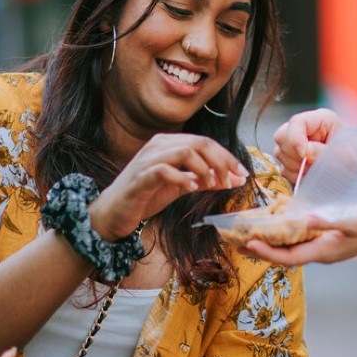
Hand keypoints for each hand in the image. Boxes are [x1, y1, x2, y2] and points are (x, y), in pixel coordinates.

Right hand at [90, 134, 249, 240]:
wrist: (113, 213)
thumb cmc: (146, 196)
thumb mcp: (181, 186)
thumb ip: (205, 180)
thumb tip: (235, 179)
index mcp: (169, 144)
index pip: (205, 142)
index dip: (227, 157)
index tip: (243, 173)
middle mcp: (159, 145)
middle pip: (199, 142)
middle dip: (222, 160)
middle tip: (233, 179)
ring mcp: (148, 159)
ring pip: (185, 151)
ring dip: (205, 168)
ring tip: (212, 184)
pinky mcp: (140, 177)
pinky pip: (165, 170)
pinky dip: (183, 178)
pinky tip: (191, 188)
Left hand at [244, 204, 356, 265]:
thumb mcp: (352, 219)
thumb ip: (327, 221)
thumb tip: (303, 220)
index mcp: (325, 252)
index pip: (288, 257)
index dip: (267, 252)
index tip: (248, 244)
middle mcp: (322, 254)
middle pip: (284, 256)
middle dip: (260, 249)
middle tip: (235, 241)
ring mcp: (325, 249)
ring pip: (290, 250)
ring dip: (269, 243)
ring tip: (248, 234)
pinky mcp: (328, 242)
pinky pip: (299, 242)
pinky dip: (283, 236)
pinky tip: (275, 225)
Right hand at [272, 108, 343, 182]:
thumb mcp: (347, 152)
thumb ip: (325, 152)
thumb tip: (305, 153)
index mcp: (320, 120)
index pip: (296, 122)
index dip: (295, 139)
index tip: (304, 155)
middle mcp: (305, 129)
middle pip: (282, 136)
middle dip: (295, 155)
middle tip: (313, 164)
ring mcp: (296, 144)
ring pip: (279, 153)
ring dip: (296, 167)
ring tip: (315, 170)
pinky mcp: (293, 160)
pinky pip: (283, 168)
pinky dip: (295, 175)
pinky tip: (310, 175)